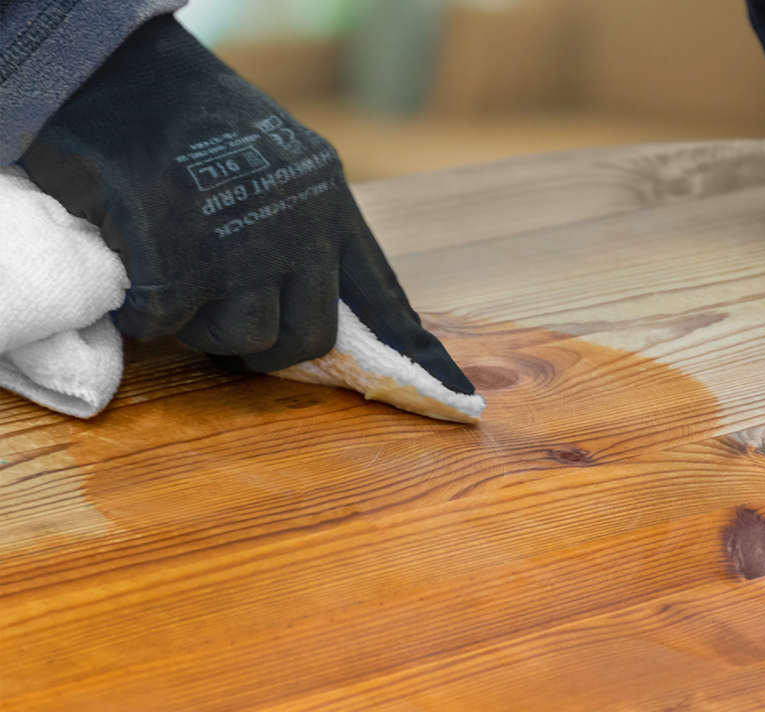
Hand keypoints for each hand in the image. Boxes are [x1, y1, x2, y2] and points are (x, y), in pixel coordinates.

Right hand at [22, 14, 474, 394]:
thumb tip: (311, 308)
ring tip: (178, 267)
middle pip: (310, 338)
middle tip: (228, 314)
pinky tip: (139, 256)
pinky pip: (171, 326)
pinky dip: (148, 307)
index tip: (459, 401)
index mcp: (331, 204)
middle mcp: (303, 230)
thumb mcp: (280, 168)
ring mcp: (249, 249)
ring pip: (247, 339)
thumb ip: (306, 232)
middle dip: (269, 346)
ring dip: (205, 323)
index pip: (384, 297)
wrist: (126, 78)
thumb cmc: (198, 124)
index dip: (419, 355)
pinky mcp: (188, 266)